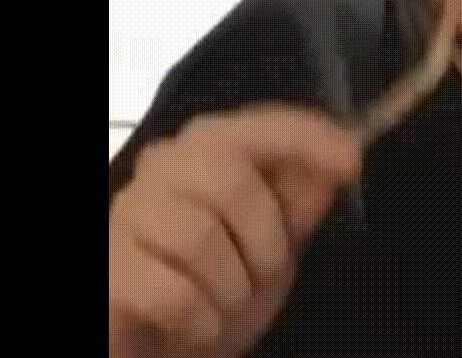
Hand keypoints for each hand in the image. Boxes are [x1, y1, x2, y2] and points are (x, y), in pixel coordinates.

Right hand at [109, 102, 361, 357]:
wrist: (154, 342)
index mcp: (207, 147)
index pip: (260, 124)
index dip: (306, 137)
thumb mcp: (271, 246)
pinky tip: (199, 325)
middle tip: (264, 276)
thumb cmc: (215, 284)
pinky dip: (201, 320)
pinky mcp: (109, 269)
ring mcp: (128, 213)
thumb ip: (300, 201)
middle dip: (264, 240)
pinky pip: (171, 292)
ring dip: (231, 288)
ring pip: (197, 237)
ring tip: (227, 304)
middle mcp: (162, 165)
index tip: (352, 161)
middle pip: (229, 179)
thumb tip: (342, 157)